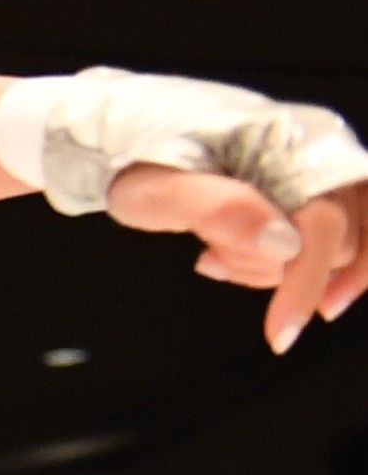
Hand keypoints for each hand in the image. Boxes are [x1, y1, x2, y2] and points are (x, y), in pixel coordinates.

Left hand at [109, 164, 367, 354]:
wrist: (136, 139)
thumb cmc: (143, 162)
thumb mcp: (158, 189)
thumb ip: (218, 209)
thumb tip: (285, 244)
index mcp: (291, 141)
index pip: (325, 222)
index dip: (305, 281)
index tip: (279, 336)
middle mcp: (323, 153)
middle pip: (336, 244)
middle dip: (270, 269)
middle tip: (210, 256)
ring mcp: (327, 173)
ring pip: (337, 252)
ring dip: (274, 269)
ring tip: (215, 252)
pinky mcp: (320, 194)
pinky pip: (338, 246)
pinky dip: (303, 274)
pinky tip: (248, 273)